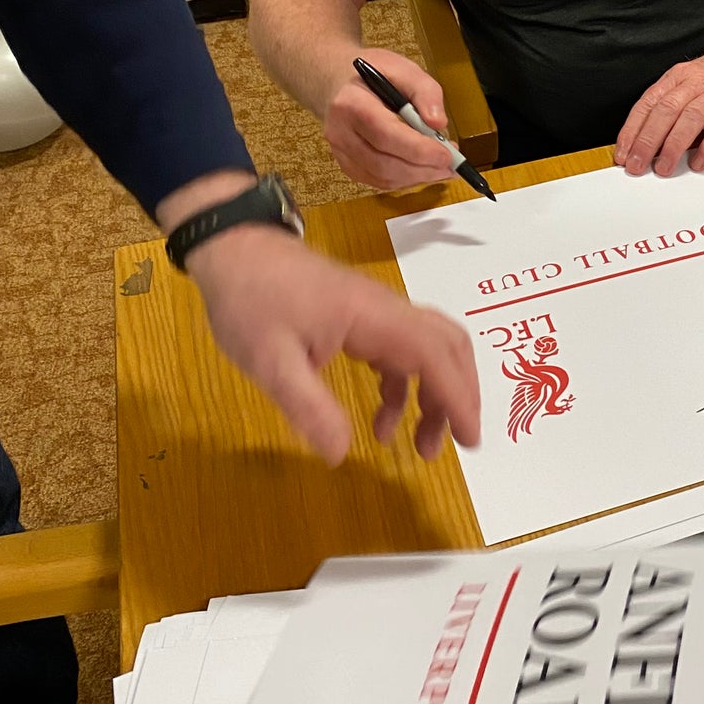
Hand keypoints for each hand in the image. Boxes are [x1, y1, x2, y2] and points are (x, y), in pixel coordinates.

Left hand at [187, 226, 480, 464]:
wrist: (233, 249)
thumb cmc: (251, 301)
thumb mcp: (271, 362)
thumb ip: (309, 407)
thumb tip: (341, 454)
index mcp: (374, 317)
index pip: (435, 355)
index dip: (458, 398)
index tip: (470, 440)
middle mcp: (386, 311)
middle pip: (446, 347)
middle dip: (458, 396)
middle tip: (453, 444)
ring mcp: (375, 312)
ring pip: (427, 349)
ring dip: (432, 395)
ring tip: (418, 445)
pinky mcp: (360, 317)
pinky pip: (399, 352)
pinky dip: (403, 388)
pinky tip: (380, 422)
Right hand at [322, 46, 456, 190]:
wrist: (336, 80)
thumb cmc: (371, 72)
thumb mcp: (402, 67)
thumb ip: (425, 92)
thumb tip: (438, 123)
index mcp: (351, 104)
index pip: (385, 134)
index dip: (418, 150)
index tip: (447, 155)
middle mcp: (340, 132)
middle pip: (383, 163)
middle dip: (422, 169)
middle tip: (451, 165)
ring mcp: (340, 152)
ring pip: (382, 178)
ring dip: (417, 177)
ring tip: (441, 167)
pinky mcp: (347, 164)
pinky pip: (378, 181)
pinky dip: (404, 179)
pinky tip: (421, 168)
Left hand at [614, 37, 703, 176]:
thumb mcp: (697, 77)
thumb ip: (676, 102)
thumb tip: (652, 136)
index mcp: (681, 76)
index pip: (649, 103)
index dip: (633, 129)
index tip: (624, 152)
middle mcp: (698, 82)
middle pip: (665, 112)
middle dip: (647, 141)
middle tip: (637, 165)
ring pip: (690, 118)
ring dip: (673, 146)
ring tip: (664, 167)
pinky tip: (699, 161)